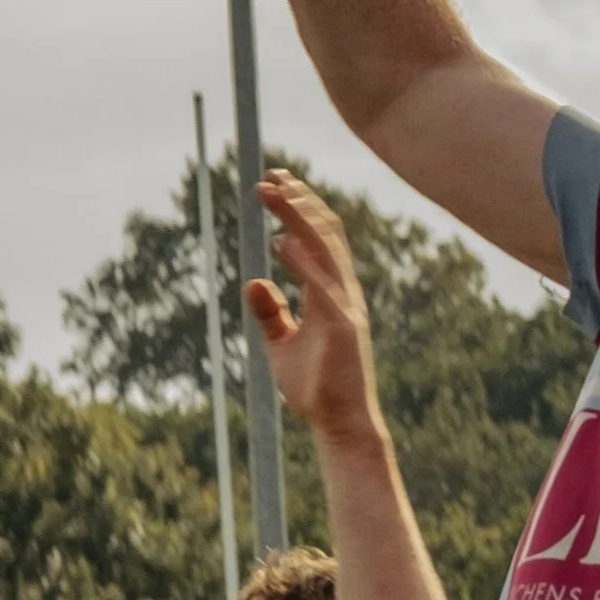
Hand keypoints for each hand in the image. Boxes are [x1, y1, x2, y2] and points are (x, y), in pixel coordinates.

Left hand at [247, 174, 382, 447]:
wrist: (340, 425)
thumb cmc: (316, 388)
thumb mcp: (282, 345)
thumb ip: (270, 313)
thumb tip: (253, 281)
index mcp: (332, 294)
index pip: (319, 240)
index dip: (300, 209)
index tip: (277, 183)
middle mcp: (343, 293)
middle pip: (323, 234)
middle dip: (298, 202)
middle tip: (271, 174)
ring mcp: (346, 308)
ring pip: (324, 250)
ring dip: (297, 218)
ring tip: (273, 191)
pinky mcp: (342, 327)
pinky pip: (320, 286)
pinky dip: (300, 262)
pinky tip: (279, 242)